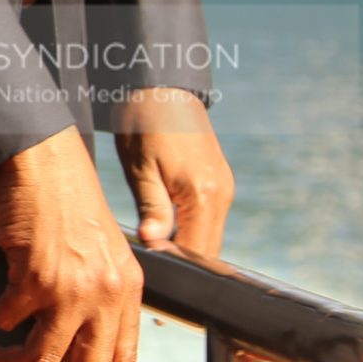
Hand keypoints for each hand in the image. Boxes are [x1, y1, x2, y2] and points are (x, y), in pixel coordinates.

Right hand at [0, 126, 143, 361]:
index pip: (125, 359)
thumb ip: (98, 290)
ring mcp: (73, 288)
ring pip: (42, 354)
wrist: (42, 155)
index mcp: (128, 289)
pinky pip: (6, 317)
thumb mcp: (98, 248)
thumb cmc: (64, 193)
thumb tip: (73, 333)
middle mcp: (108, 294)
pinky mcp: (36, 275)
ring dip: (10, 361)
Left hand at [115, 88, 233, 258]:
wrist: (161, 87)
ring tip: (158, 254)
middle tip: (157, 271)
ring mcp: (223, 189)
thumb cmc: (143, 123)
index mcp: (203, 195)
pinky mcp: (219, 183)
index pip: (197, 252)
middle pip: (208, 250)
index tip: (157, 274)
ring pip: (209, 236)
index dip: (177, 267)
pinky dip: (191, 230)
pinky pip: (208, 219)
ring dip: (188, 248)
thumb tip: (154, 244)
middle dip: (184, 264)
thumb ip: (151, 209)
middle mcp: (221, 196)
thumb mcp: (139, 167)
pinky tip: (167, 232)